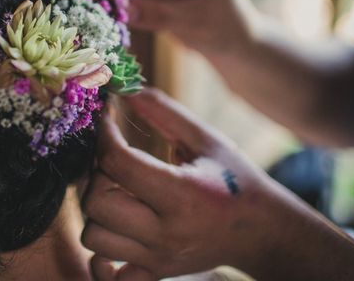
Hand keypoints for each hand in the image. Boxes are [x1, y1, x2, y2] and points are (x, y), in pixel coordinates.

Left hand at [82, 88, 283, 279]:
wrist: (261, 231)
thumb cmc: (235, 179)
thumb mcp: (206, 138)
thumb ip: (164, 112)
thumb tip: (124, 90)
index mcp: (183, 195)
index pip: (117, 163)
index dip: (104, 133)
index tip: (108, 119)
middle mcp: (166, 232)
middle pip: (96, 203)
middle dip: (96, 173)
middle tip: (114, 160)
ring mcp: (157, 258)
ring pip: (93, 236)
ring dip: (97, 208)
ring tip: (119, 191)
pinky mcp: (153, 274)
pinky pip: (106, 275)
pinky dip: (100, 254)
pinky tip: (115, 229)